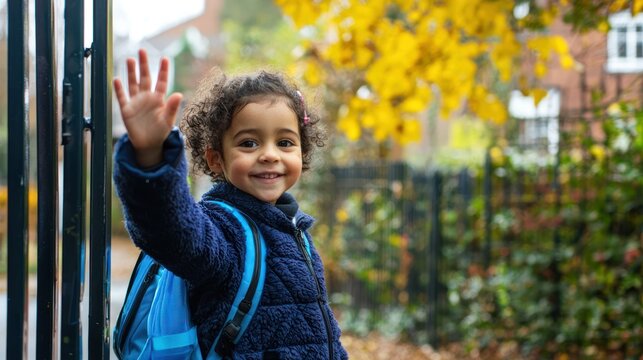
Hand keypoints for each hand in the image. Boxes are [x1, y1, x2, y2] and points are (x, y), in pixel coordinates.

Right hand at [113, 49, 182, 166]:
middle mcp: (147, 97)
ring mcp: (136, 102)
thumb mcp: (168, 120)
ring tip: (129, 59)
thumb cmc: (160, 132)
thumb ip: (172, 107)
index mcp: (159, 99)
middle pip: (145, 78)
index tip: (165, 58)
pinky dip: (119, 89)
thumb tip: (179, 94)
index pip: (161, 82)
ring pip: (133, 84)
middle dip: (144, 65)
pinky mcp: (126, 110)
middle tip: (142, 50)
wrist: (148, 144)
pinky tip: (116, 79)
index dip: (163, 70)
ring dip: (131, 72)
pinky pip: (122, 98)